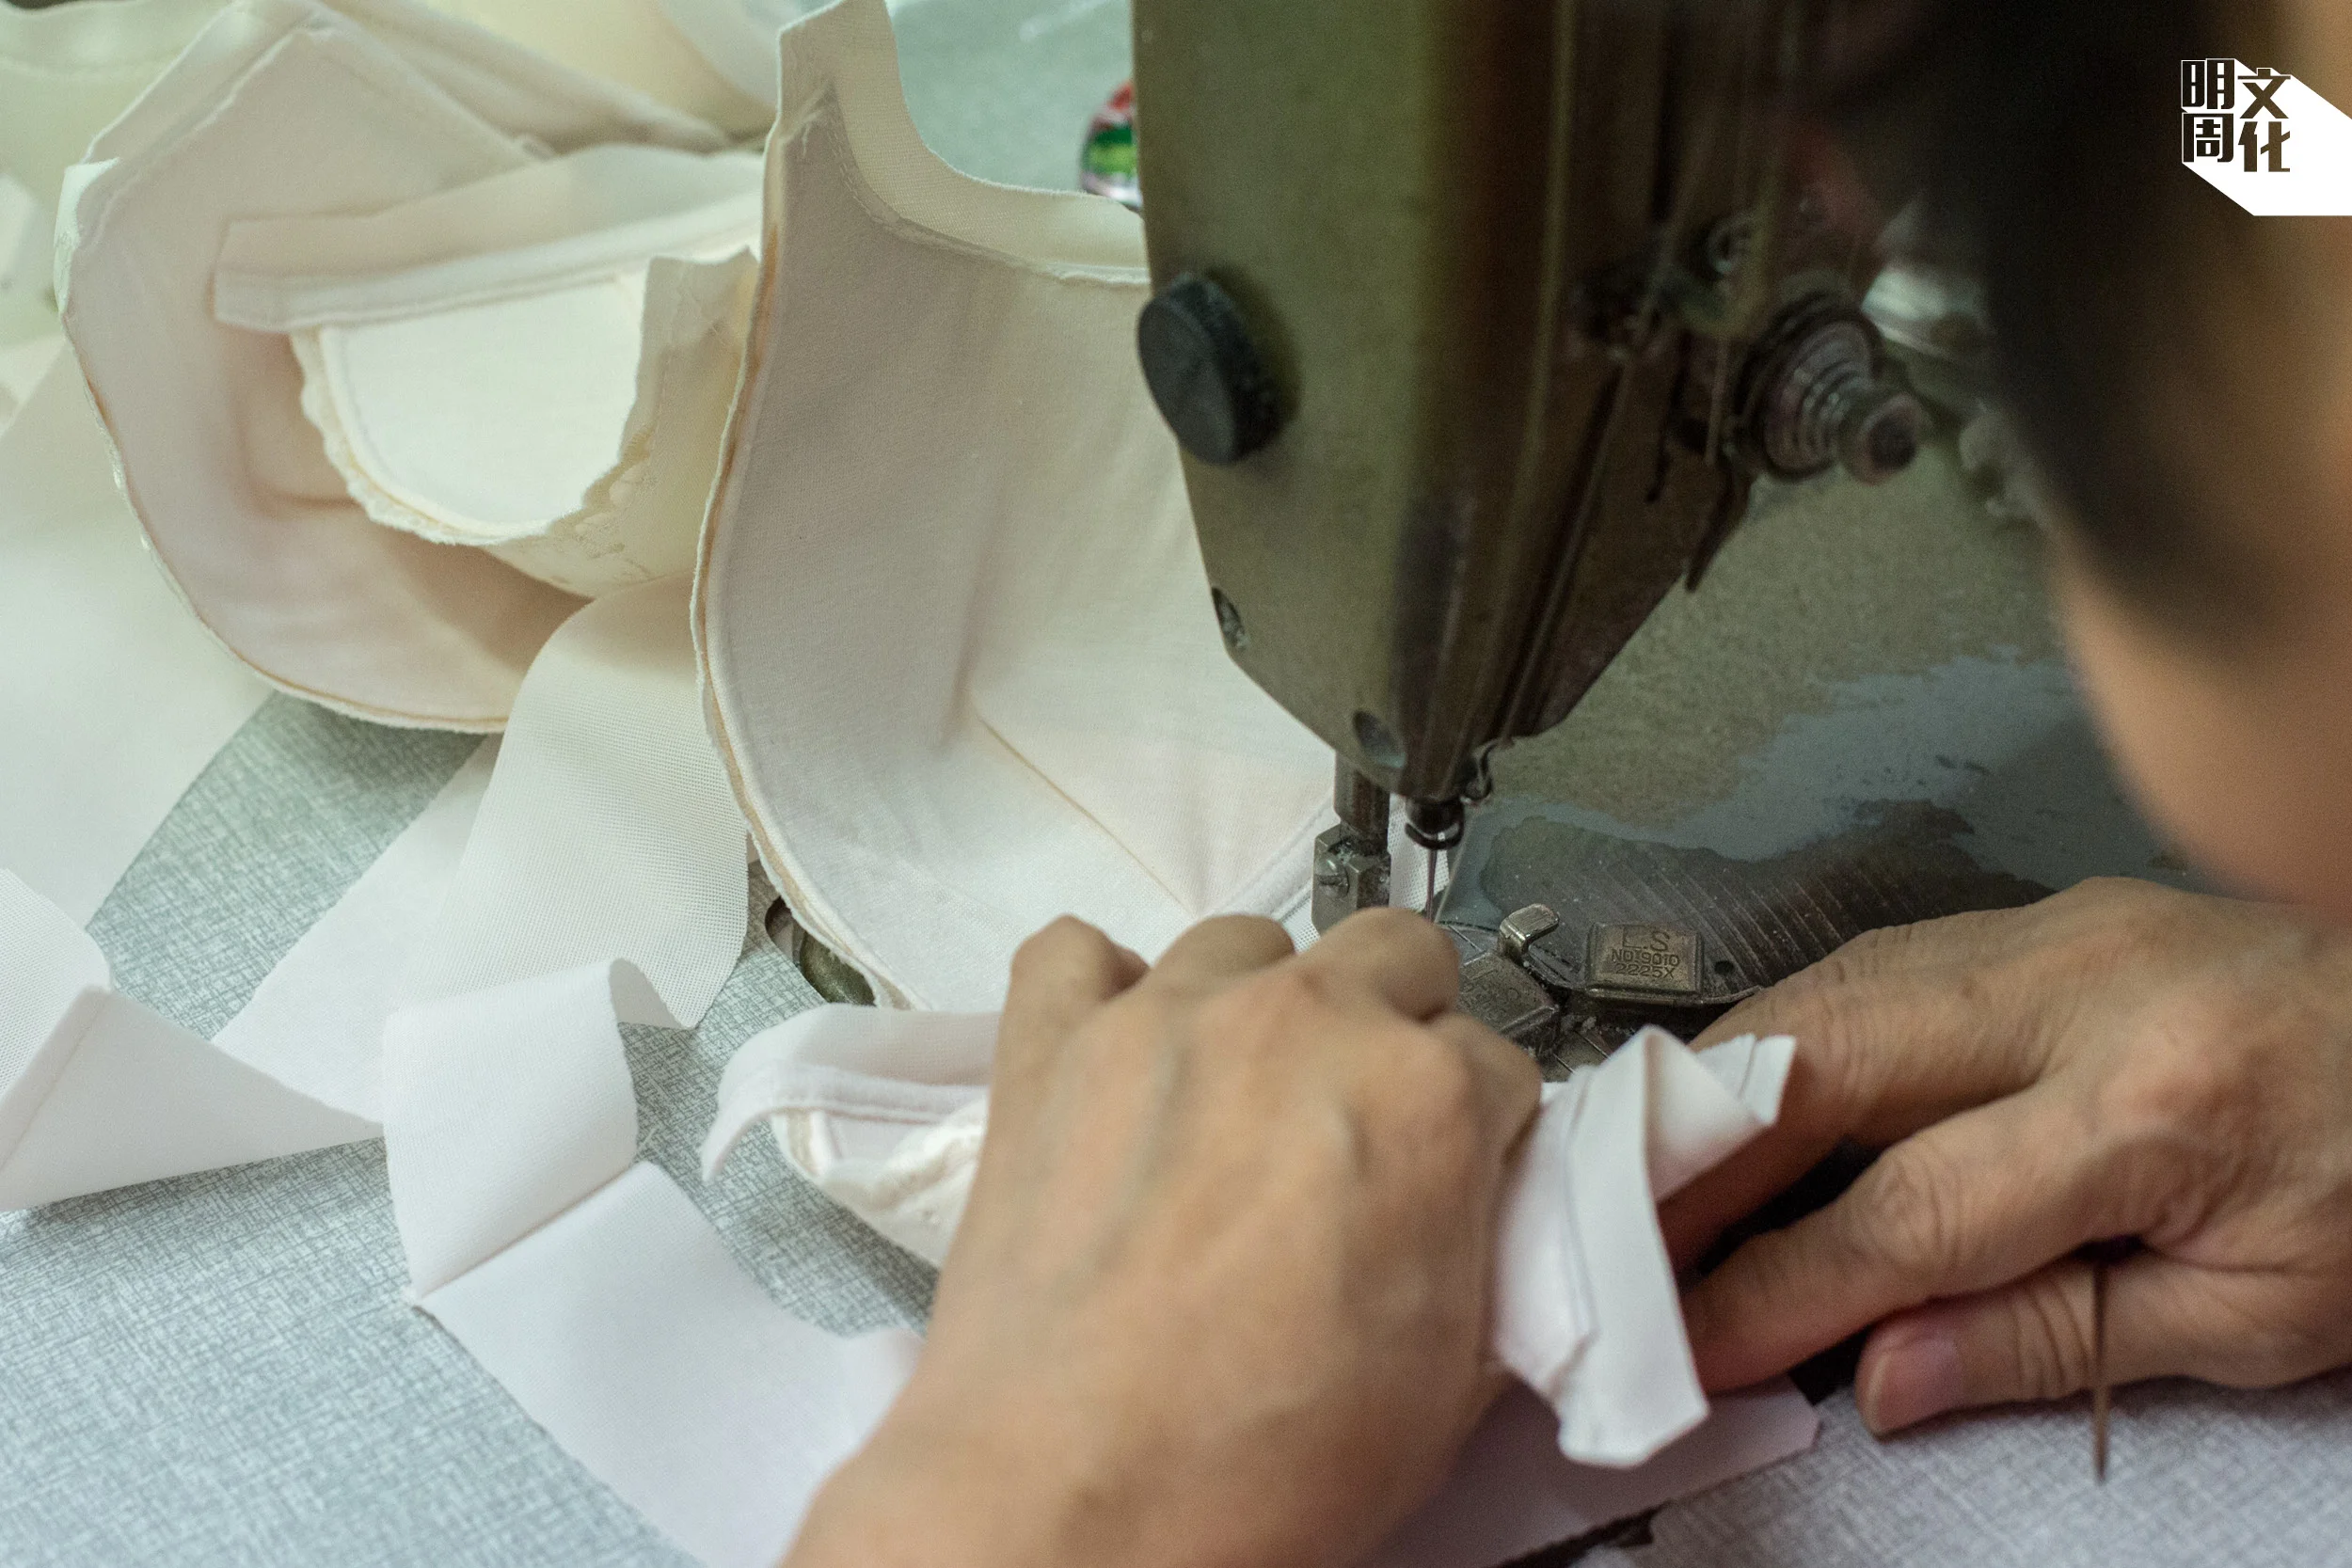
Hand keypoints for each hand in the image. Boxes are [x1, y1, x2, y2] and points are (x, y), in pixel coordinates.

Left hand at [786, 909, 1542, 1567]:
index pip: (1497, 1063)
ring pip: (1248, 941)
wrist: (1074, 1501)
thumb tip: (1472, 1205)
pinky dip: (1103, 993)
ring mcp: (1168, 1014)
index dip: (1478, 1128)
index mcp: (1427, 1096)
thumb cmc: (1273, 1461)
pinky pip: (1077, 952)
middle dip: (1401, 1023)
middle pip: (1396, 951)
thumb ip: (1481, 1248)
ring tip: (1234, 1102)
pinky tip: (1118, 1061)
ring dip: (1263, 1003)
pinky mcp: (1050, 1043)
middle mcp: (1307, 1019)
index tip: (1448, 1180)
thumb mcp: (1451, 1381)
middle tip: (1360, 1125)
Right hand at [1665, 878, 2351, 1435]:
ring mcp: (2059, 930)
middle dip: (1699, 1154)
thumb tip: (1880, 1376)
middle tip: (1616, 1231)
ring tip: (1651, 1169)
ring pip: (1833, 986)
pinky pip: (1878, 959)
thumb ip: (2060, 1341)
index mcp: (2153, 1112)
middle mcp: (2084, 992)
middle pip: (1827, 1058)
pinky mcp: (2050, 910)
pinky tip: (1750, 1089)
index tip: (1693, 1342)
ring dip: (1723, 1081)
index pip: (1909, 1216)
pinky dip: (1791, 1029)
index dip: (1779, 1290)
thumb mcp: (2265, 1314)